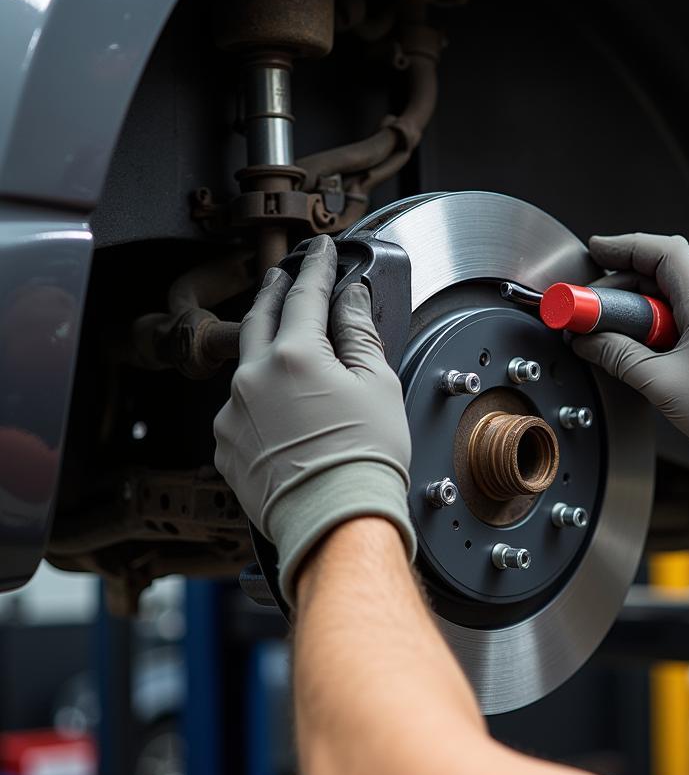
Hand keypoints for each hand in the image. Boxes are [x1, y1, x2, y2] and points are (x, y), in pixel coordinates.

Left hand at [214, 235, 414, 605]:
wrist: (337, 522)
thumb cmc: (363, 461)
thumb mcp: (377, 386)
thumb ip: (359, 334)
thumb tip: (351, 301)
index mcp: (293, 355)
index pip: (304, 294)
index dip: (316, 269)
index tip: (321, 252)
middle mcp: (252, 377)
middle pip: (260, 318)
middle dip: (274, 292)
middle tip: (283, 276)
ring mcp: (232, 413)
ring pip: (247, 367)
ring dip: (265, 352)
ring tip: (287, 353)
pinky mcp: (225, 446)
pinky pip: (239, 409)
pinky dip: (257, 401)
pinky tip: (281, 414)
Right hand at [573, 233, 688, 511]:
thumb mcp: (659, 382)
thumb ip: (618, 355)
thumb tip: (588, 341)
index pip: (662, 252)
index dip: (625, 247)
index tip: (596, 252)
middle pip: (659, 272)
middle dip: (620, 287)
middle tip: (590, 312)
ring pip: (667, 292)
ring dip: (635, 307)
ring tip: (610, 334)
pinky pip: (680, 309)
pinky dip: (653, 318)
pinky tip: (636, 341)